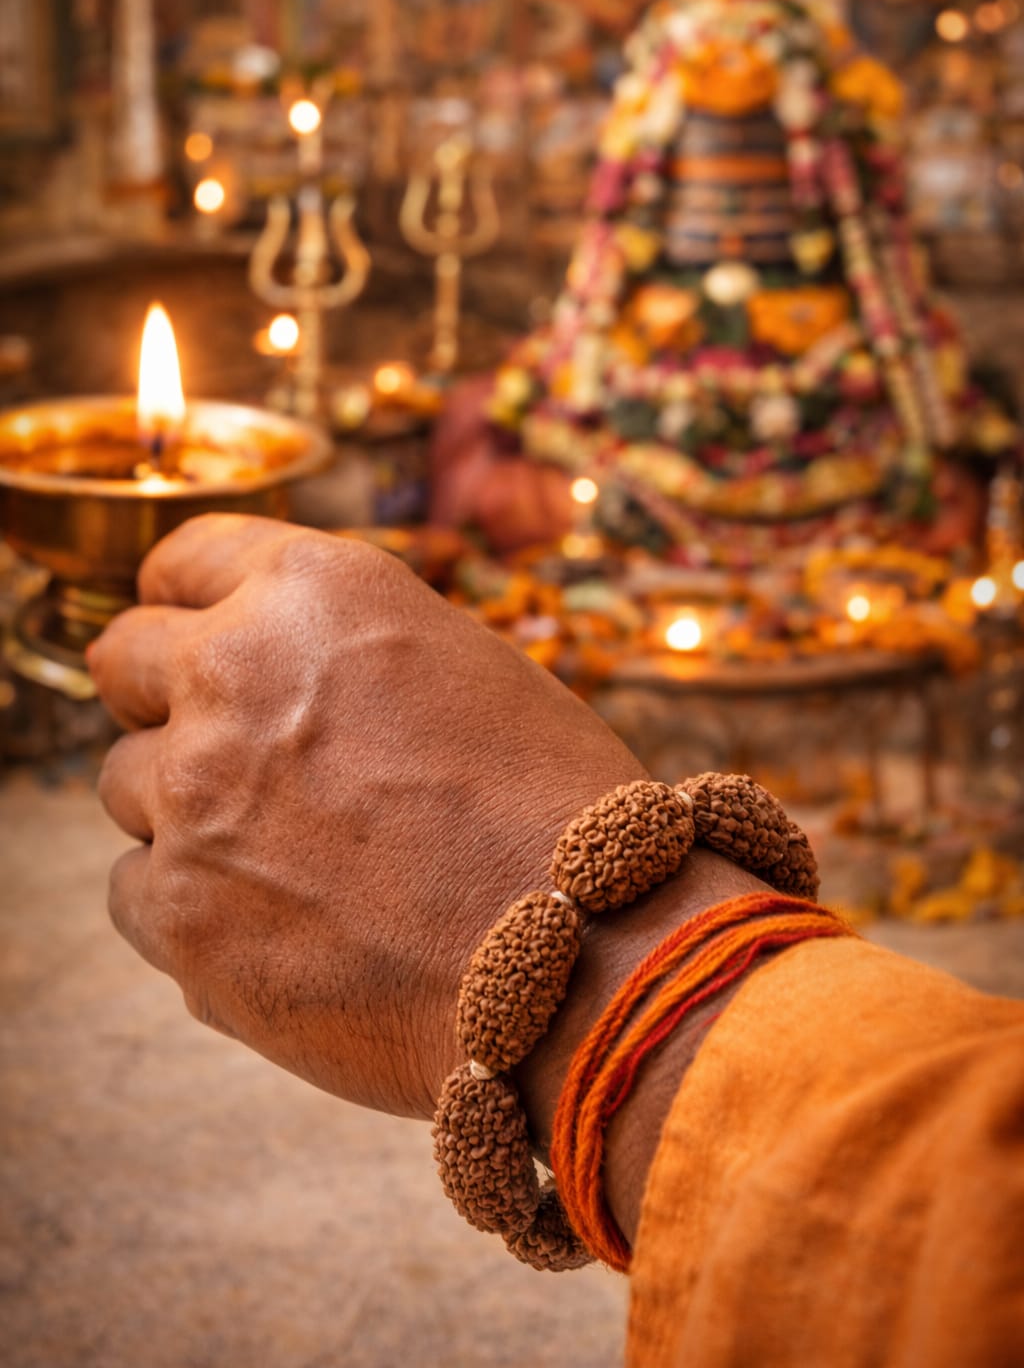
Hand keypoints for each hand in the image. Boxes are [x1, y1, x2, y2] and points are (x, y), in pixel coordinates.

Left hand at [90, 516, 642, 1118]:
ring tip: (287, 857)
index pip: (184, 560)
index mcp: (314, 592)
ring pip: (126, 784)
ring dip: (185, 808)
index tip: (187, 632)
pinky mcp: (177, 912)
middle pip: (122, 661)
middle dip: (162, 698)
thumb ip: (343, 653)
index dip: (186, 601)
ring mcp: (192, 794)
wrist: (583, 959)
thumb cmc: (551, 811)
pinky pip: (136, 890)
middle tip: (225, 750)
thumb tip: (280, 676)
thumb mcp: (459, 668)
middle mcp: (233, 671)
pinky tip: (279, 923)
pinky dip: (190, 904)